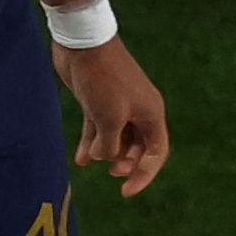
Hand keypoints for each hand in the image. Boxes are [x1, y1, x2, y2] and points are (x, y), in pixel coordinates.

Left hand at [54, 35, 168, 195]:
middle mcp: (139, 111)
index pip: (156, 153)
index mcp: (151, 114)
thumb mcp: (109, 119)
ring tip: (90, 159)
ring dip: (105, 152)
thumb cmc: (102, 81)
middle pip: (137, 147)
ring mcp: (118, 106)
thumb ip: (109, 145)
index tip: (125, 190)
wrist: (83, 44)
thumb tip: (102, 157)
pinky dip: (90, 142)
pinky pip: (98, 128)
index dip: (144, 174)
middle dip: (124, 162)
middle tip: (110, 171)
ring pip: (116, 138)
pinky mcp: (98, 101)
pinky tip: (79, 159)